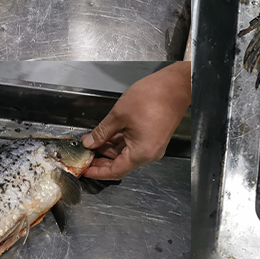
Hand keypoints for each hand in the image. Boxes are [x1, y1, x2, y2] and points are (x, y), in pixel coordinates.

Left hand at [82, 62, 190, 179]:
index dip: (98, 171)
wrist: (175, 86)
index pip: (115, 171)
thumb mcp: (119, 115)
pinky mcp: (154, 137)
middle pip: (121, 164)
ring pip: (127, 153)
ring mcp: (153, 146)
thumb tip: (89, 144)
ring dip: (110, 149)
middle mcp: (149, 154)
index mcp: (141, 153)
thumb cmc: (150, 99)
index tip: (84, 169)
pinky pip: (134, 145)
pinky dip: (120, 142)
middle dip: (102, 160)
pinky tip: (108, 135)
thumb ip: (102, 132)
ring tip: (93, 142)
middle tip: (84, 154)